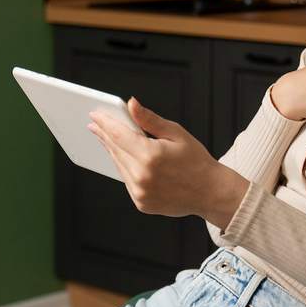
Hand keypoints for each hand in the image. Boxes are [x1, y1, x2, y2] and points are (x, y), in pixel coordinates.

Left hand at [87, 97, 248, 227]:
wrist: (210, 191)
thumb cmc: (196, 160)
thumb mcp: (176, 133)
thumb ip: (149, 120)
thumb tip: (131, 104)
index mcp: (151, 156)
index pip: (119, 135)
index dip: (105, 123)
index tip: (95, 114)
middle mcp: (142, 176)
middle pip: (115, 150)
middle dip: (104, 135)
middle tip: (95, 124)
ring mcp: (140, 192)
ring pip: (118, 165)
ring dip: (111, 150)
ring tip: (106, 138)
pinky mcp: (141, 202)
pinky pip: (126, 180)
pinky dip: (123, 166)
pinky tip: (122, 156)